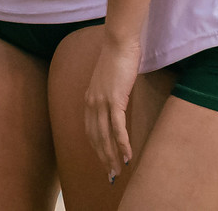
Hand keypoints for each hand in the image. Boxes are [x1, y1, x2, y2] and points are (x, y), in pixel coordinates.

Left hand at [84, 29, 141, 177]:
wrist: (119, 42)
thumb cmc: (117, 58)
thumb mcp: (109, 80)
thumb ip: (108, 93)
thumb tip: (115, 104)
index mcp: (89, 99)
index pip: (90, 131)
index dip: (97, 149)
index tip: (104, 162)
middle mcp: (91, 103)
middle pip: (96, 138)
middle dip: (103, 158)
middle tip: (111, 175)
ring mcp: (102, 102)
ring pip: (105, 137)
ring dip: (112, 156)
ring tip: (118, 171)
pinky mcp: (115, 100)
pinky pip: (118, 128)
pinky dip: (122, 144)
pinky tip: (128, 155)